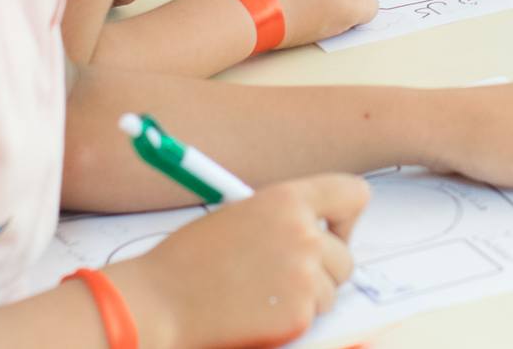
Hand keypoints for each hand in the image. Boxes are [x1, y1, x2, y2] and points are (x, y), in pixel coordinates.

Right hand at [115, 173, 367, 348]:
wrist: (159, 302)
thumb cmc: (190, 260)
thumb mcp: (241, 216)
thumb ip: (285, 219)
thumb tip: (319, 231)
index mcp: (288, 199)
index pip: (353, 194)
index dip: (346, 216)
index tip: (331, 232)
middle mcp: (305, 234)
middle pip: (346, 255)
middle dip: (323, 269)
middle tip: (285, 276)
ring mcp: (304, 276)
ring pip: (331, 290)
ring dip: (307, 296)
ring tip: (260, 294)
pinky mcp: (299, 314)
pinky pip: (313, 315)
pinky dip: (291, 319)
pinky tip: (256, 312)